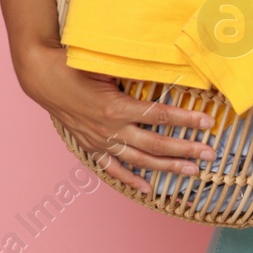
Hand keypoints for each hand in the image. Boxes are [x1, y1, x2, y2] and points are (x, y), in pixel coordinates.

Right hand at [14, 41, 220, 194]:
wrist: (42, 76)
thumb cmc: (75, 64)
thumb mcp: (109, 65)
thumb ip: (137, 72)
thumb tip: (169, 70)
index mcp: (116, 107)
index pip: (161, 115)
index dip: (187, 119)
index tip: (209, 122)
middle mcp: (110, 128)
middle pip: (156, 144)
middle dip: (186, 149)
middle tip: (210, 154)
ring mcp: (100, 140)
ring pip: (139, 160)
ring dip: (167, 166)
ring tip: (192, 171)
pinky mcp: (91, 146)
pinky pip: (113, 168)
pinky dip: (130, 179)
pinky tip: (148, 188)